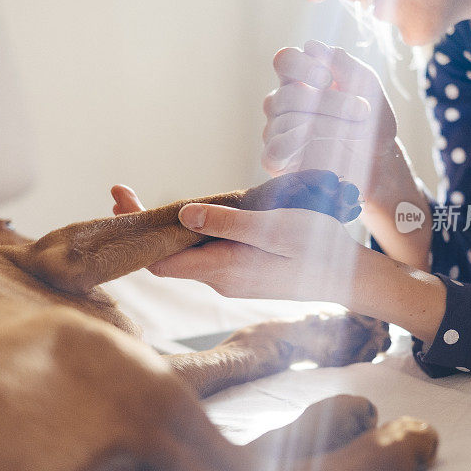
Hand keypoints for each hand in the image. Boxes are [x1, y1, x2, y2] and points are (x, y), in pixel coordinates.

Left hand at [113, 186, 358, 304]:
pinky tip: (186, 215)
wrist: (350, 279)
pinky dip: (187, 234)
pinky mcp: (243, 272)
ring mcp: (231, 278)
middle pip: (167, 257)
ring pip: (185, 255)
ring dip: (164, 229)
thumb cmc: (318, 249)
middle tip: (120, 191)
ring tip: (143, 200)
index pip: (160, 260)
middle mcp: (220, 279)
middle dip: (142, 225)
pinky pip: (204, 254)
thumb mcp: (275, 228)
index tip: (120, 200)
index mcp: (223, 269)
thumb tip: (183, 215)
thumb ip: (229, 224)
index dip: (135, 232)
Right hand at [263, 40, 396, 198]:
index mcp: (301, 80)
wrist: (379, 166)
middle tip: (362, 110)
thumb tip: (310, 46)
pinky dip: (294, 143)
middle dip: (329, 103)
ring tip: (358, 131)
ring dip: (328, 124)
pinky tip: (316, 142)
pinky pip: (275, 147)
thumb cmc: (371, 124)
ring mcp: (276, 132)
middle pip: (288, 94)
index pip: (284, 61)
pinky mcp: (276, 161)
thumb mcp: (367, 88)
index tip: (327, 79)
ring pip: (287, 120)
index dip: (300, 65)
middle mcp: (283, 103)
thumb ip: (344, 64)